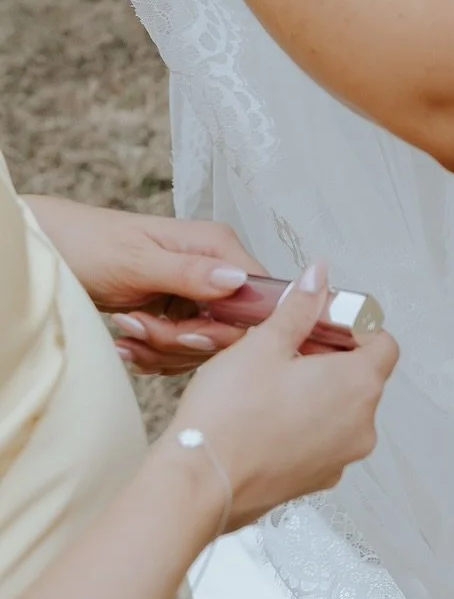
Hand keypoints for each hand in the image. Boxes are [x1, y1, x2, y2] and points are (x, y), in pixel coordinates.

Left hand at [25, 196, 262, 376]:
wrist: (52, 251)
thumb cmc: (89, 244)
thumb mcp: (137, 261)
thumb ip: (189, 272)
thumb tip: (237, 281)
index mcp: (216, 246)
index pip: (255, 296)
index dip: (228, 326)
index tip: (185, 333)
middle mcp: (213, 269)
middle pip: (227, 328)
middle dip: (180, 339)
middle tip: (138, 327)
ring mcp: (196, 293)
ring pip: (202, 344)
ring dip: (160, 348)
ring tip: (125, 330)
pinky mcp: (177, 313)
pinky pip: (180, 350)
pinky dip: (152, 355)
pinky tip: (126, 343)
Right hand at [168, 262, 397, 530]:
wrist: (195, 487)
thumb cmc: (228, 418)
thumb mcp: (265, 344)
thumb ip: (300, 308)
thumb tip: (318, 278)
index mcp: (357, 386)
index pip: (383, 344)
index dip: (355, 327)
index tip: (322, 322)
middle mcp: (359, 427)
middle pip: (363, 376)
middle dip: (332, 355)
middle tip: (290, 346)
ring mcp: (338, 460)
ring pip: (342, 409)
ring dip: (318, 389)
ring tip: (273, 380)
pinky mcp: (314, 481)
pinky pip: (322, 440)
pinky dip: (305, 423)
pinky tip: (267, 414)